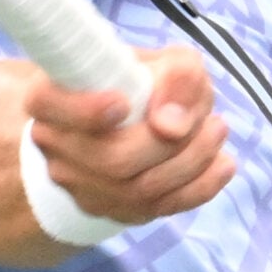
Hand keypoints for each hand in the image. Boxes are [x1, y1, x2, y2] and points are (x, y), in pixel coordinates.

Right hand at [26, 46, 235, 223]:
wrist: (137, 118)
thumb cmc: (146, 82)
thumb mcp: (167, 61)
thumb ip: (176, 77)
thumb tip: (171, 125)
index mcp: (52, 99)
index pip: (50, 105)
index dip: (85, 110)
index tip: (122, 102)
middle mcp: (57, 147)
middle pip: (111, 159)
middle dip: (171, 143)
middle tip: (210, 119)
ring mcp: (81, 186)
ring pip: (138, 189)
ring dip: (192, 162)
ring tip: (218, 132)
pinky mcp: (112, 210)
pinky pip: (158, 209)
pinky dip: (199, 188)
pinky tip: (222, 164)